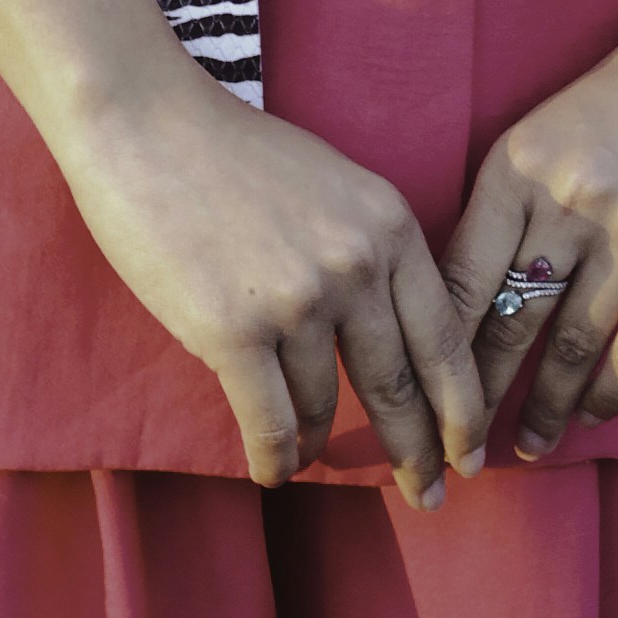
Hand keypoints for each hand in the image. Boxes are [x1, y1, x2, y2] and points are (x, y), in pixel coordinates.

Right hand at [0, 0, 484, 508]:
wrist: (146, 123)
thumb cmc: (233, 153)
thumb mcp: (332, 186)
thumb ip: (369, 252)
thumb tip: (392, 339)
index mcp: (388, 224)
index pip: (447, 338)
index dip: (464, 408)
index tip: (470, 454)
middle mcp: (356, 265)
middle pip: (401, 385)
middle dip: (417, 451)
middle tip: (427, 494)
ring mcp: (298, 301)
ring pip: (325, 406)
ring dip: (320, 442)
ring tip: (312, 455)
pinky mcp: (235, 332)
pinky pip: (271, 425)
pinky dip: (275, 459)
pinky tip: (272, 471)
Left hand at [441, 26, 617, 458]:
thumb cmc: (615, 107)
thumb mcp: (538, 140)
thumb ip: (504, 212)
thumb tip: (461, 311)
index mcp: (516, 166)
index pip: (460, 277)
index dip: (440, 349)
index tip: (426, 396)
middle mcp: (569, 199)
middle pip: (510, 322)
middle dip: (482, 396)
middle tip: (466, 447)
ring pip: (573, 347)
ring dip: (547, 408)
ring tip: (530, 445)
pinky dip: (610, 395)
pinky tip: (592, 414)